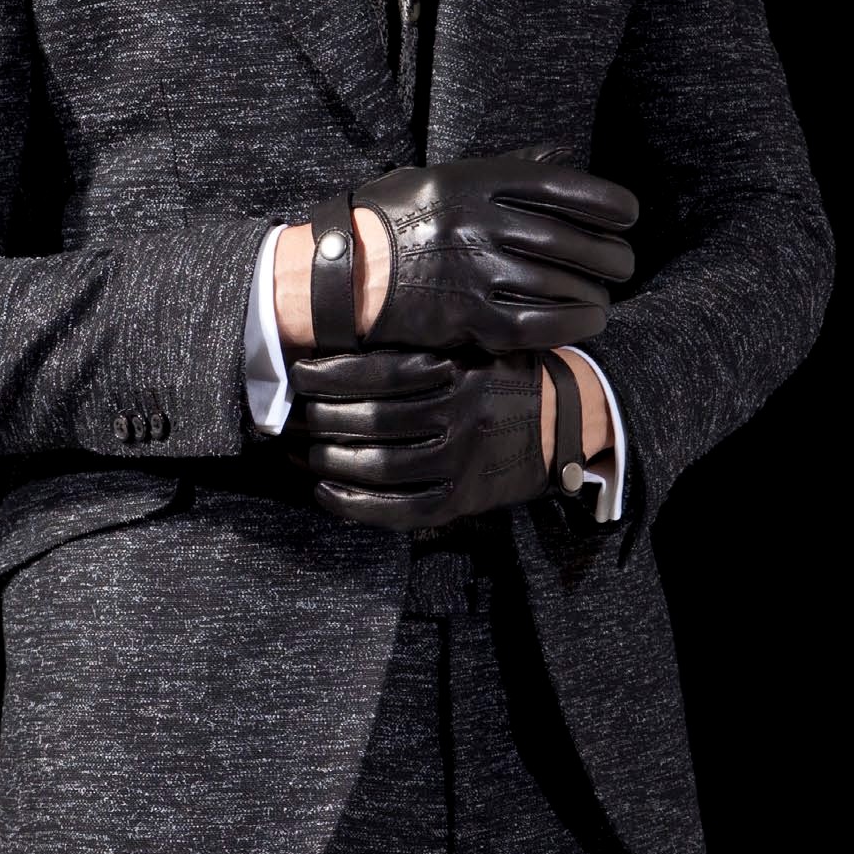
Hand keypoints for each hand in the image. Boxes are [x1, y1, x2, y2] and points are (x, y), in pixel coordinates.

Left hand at [286, 345, 553, 529]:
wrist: (561, 421)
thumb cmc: (500, 376)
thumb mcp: (470, 345)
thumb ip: (418, 345)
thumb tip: (342, 343)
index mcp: (457, 371)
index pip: (377, 372)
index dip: (329, 375)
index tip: (299, 375)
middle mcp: (460, 415)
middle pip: (371, 420)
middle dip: (320, 420)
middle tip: (292, 418)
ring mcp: (462, 462)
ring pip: (379, 466)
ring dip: (328, 462)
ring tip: (300, 453)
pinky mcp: (462, 499)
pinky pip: (399, 509)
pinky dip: (356, 504)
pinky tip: (326, 493)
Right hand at [345, 141, 638, 353]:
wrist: (342, 270)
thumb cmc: (397, 219)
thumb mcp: (445, 177)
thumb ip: (505, 169)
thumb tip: (560, 157)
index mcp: (477, 181)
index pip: (565, 188)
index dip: (610, 204)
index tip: (629, 216)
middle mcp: (480, 223)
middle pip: (573, 240)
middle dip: (612, 255)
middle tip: (623, 263)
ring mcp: (475, 272)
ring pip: (563, 284)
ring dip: (597, 293)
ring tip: (604, 296)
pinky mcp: (468, 318)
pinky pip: (541, 323)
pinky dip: (575, 324)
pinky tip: (588, 321)